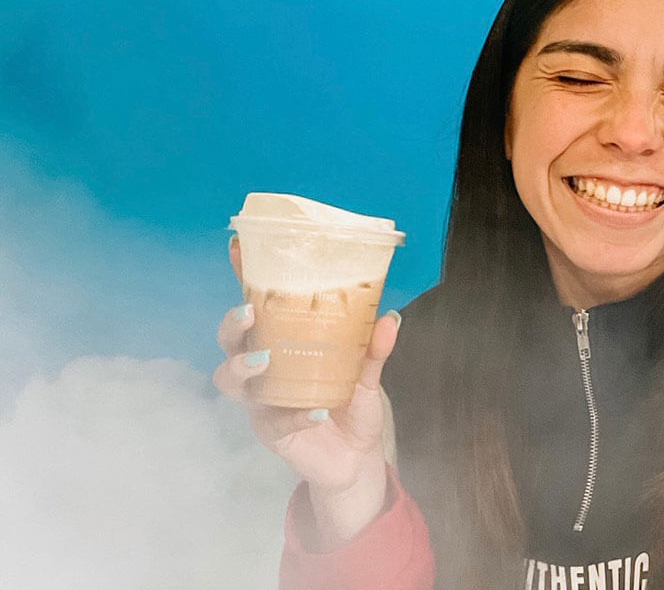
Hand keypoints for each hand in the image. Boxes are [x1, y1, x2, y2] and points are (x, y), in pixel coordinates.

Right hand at [214, 237, 397, 541]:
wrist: (356, 458)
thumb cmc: (352, 407)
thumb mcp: (367, 375)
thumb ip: (373, 350)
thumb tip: (389, 318)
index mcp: (283, 345)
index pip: (258, 307)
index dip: (245, 279)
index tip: (240, 249)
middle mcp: (263, 370)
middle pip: (229, 342)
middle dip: (232, 325)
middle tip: (249, 313)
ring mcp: (261, 402)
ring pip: (230, 381)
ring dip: (243, 367)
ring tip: (268, 361)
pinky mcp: (270, 433)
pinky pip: (273, 421)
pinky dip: (296, 414)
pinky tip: (319, 411)